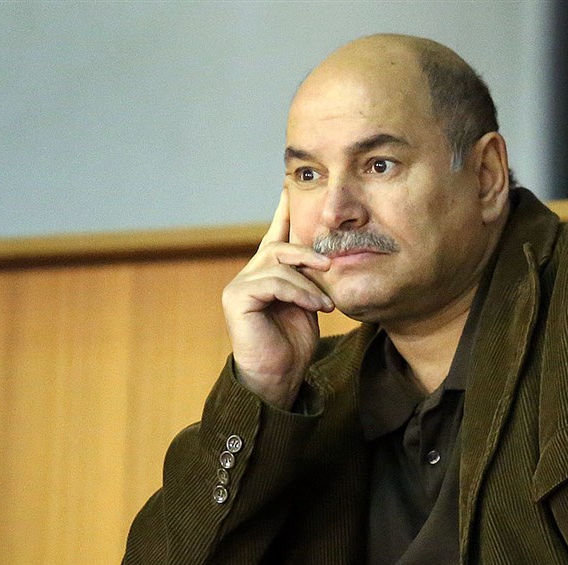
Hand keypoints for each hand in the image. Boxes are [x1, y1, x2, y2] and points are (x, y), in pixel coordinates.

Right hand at [222, 189, 333, 409]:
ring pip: (280, 264)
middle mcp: (250, 274)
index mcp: (267, 273)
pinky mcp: (237, 297)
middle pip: (281, 246)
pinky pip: (273, 282)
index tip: (291, 184)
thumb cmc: (293, 345)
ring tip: (325, 304)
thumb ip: (311, 279)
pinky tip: (314, 308)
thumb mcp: (310, 304)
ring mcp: (240, 284)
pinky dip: (298, 293)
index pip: (276, 234)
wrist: (278, 377)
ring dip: (309, 283)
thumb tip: (328, 256)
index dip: (284, 210)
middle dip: (309, 253)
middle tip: (331, 264)